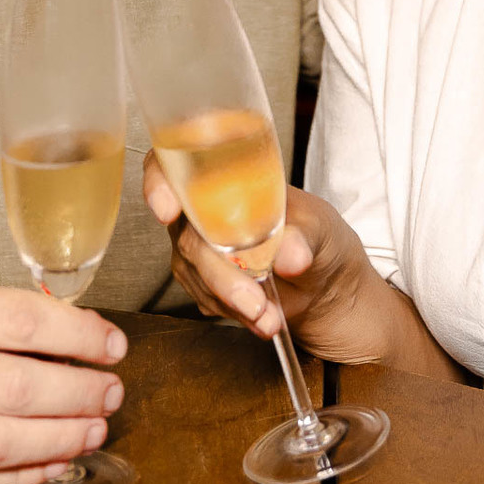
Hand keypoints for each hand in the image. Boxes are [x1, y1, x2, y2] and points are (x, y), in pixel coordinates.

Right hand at [0, 279, 127, 483]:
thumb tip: (76, 332)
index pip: (18, 322)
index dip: (78, 337)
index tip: (112, 346)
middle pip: (14, 388)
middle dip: (78, 394)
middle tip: (111, 394)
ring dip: (59, 440)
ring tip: (92, 430)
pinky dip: (19, 476)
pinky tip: (51, 462)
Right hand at [142, 154, 384, 363]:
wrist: (325, 285)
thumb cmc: (319, 238)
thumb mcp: (322, 228)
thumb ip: (305, 236)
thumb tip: (291, 254)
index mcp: (226, 175)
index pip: (172, 165)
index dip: (159, 181)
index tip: (168, 209)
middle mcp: (202, 209)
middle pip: (187, 233)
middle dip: (220, 272)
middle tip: (255, 301)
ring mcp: (197, 249)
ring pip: (195, 273)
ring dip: (232, 301)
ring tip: (270, 317)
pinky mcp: (202, 284)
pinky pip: (207, 299)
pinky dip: (237, 314)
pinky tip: (264, 319)